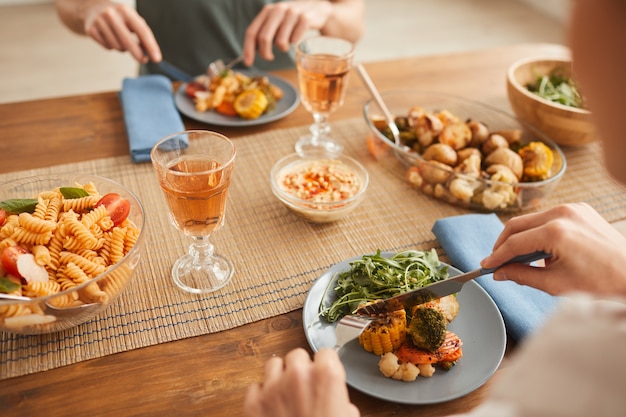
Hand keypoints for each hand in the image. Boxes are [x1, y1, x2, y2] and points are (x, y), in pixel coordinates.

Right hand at [83, 1, 160, 63]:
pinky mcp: (91, 30)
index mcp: (125, 11)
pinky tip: (109, 37)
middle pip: (128, 42)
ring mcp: (99, 22)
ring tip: (120, 39)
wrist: (92, 7)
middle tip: (143, 60)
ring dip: (123, 48)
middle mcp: (111, 14)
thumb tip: (149, 53)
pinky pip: (108, 48)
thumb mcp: (131, 19)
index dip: (151, 46)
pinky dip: (112, 47)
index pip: (142, 31)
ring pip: (118, 47)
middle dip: (138, 54)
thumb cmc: (118, 16)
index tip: (156, 58)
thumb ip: (142, 34)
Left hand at [242, 1, 333, 65]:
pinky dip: (295, 43)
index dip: (248, 49)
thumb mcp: (277, 23)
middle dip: (265, 53)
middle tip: (270, 58)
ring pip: (280, 41)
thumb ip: (265, 33)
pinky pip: (295, 39)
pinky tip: (296, 39)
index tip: (248, 63)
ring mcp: (292, 13)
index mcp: (267, 11)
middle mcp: (278, 9)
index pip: (252, 31)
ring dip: (283, 48)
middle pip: (264, 38)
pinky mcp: (306, 18)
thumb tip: (252, 52)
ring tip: (287, 44)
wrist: (317, 9)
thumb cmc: (293, 21)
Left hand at [244, 348, 359, 416]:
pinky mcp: (253, 403)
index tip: (324, 373)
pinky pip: (254, 386)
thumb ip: (341, 402)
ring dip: (279, 376)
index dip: (325, 366)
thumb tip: (338, 403)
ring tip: (285, 394)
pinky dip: (261, 395)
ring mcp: (272, 387)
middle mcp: (298, 375)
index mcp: (326, 375)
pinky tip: (270, 407)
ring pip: (273, 365)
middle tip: (304, 387)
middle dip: (300, 369)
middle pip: (297, 355)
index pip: (325, 353)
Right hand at [481, 203, 625, 296]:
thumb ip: (522, 275)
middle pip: (518, 225)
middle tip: (496, 262)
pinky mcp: (581, 209)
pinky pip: (549, 217)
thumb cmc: (602, 284)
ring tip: (518, 258)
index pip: (514, 242)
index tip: (486, 266)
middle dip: (504, 244)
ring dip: (521, 237)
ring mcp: (574, 208)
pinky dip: (538, 231)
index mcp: (556, 232)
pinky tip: (539, 249)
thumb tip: (500, 273)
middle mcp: (563, 214)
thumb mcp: (556, 284)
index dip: (497, 256)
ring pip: (532, 219)